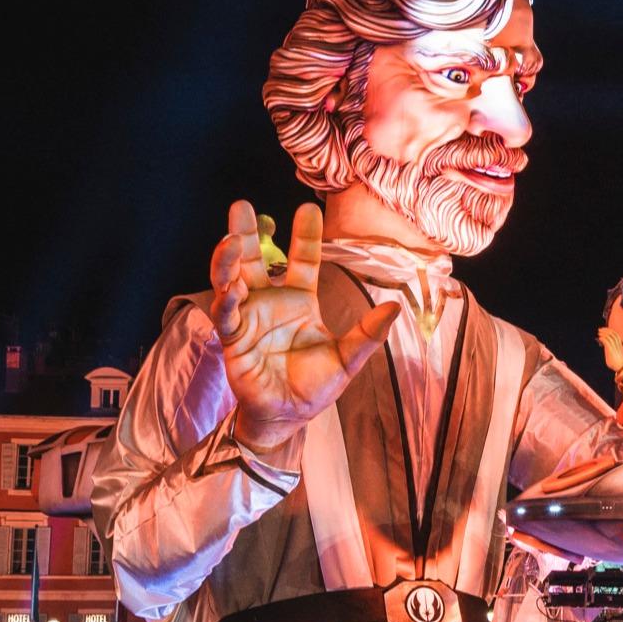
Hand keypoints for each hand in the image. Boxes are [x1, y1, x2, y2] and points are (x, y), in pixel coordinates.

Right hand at [209, 202, 399, 452]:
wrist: (289, 416)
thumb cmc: (315, 386)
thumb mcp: (348, 358)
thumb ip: (368, 334)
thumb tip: (395, 308)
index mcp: (298, 301)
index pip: (301, 261)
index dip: (304, 236)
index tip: (307, 208)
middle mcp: (270, 303)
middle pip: (254, 261)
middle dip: (244, 233)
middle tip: (240, 205)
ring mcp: (249, 320)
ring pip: (231, 282)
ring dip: (227, 261)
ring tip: (229, 240)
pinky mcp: (234, 341)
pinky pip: (227, 317)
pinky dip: (228, 303)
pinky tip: (233, 289)